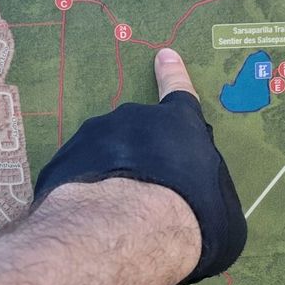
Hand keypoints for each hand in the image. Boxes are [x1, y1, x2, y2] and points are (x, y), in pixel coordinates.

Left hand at [34, 49, 246, 284]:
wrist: (130, 227)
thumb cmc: (192, 217)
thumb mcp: (222, 212)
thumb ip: (209, 197)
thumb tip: (203, 208)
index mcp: (179, 124)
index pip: (179, 92)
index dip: (172, 75)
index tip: (164, 57)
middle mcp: (134, 119)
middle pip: (137, 134)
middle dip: (137, 159)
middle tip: (140, 196)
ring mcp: (93, 135)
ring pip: (102, 155)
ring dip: (107, 176)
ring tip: (113, 213)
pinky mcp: (63, 160)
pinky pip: (76, 176)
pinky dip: (82, 193)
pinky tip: (89, 220)